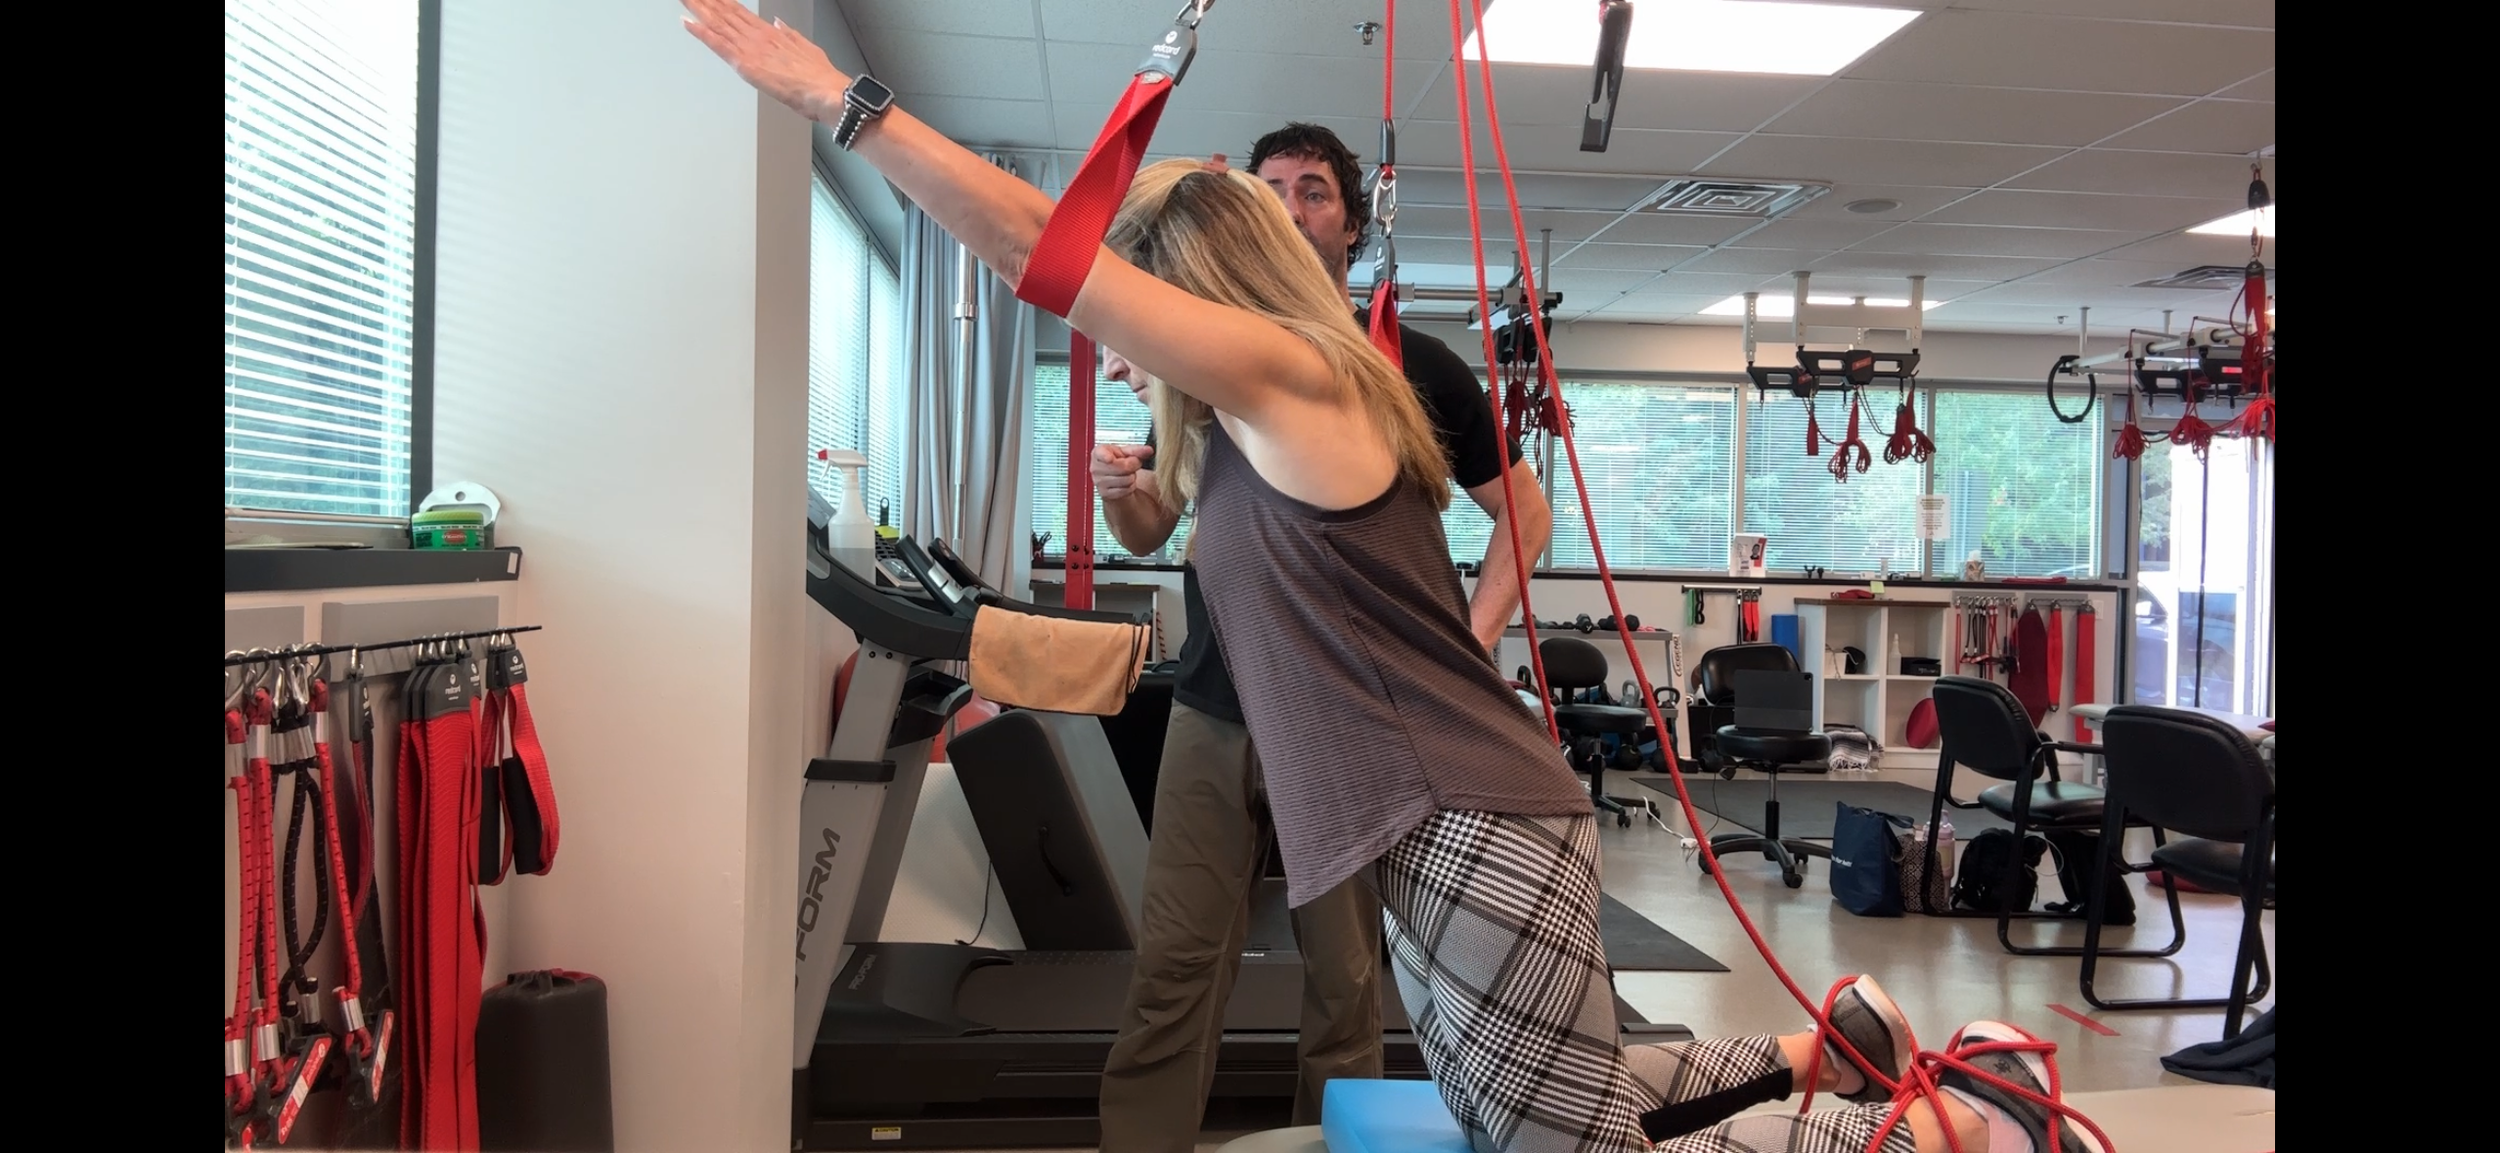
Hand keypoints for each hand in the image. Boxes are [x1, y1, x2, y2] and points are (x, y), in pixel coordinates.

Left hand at [681, 0, 847, 122]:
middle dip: (706, 2)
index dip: (723, 2)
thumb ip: (789, 34)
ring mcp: (750, 48)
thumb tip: (779, 24)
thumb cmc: (821, 78)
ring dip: (698, 10)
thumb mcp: (807, 48)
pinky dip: (701, 34)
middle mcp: (758, 37)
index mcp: (772, 34)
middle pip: (725, 14)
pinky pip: (718, 45)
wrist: (827, 93)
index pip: (740, 13)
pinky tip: (687, 23)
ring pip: (717, 24)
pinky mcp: (745, 64)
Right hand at [1091, 443, 1154, 500]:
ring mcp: (1099, 482)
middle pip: (1122, 467)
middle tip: (1132, 464)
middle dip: (1132, 466)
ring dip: (1132, 477)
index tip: (1110, 458)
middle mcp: (1095, 468)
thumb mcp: (1126, 452)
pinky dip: (1130, 487)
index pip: (1100, 453)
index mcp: (1098, 453)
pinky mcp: (1105, 494)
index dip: (1106, 456)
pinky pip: (1125, 490)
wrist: (1113, 477)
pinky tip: (1125, 482)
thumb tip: (1148, 450)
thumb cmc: (1117, 462)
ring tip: (1127, 473)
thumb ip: (1137, 450)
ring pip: (1126, 480)